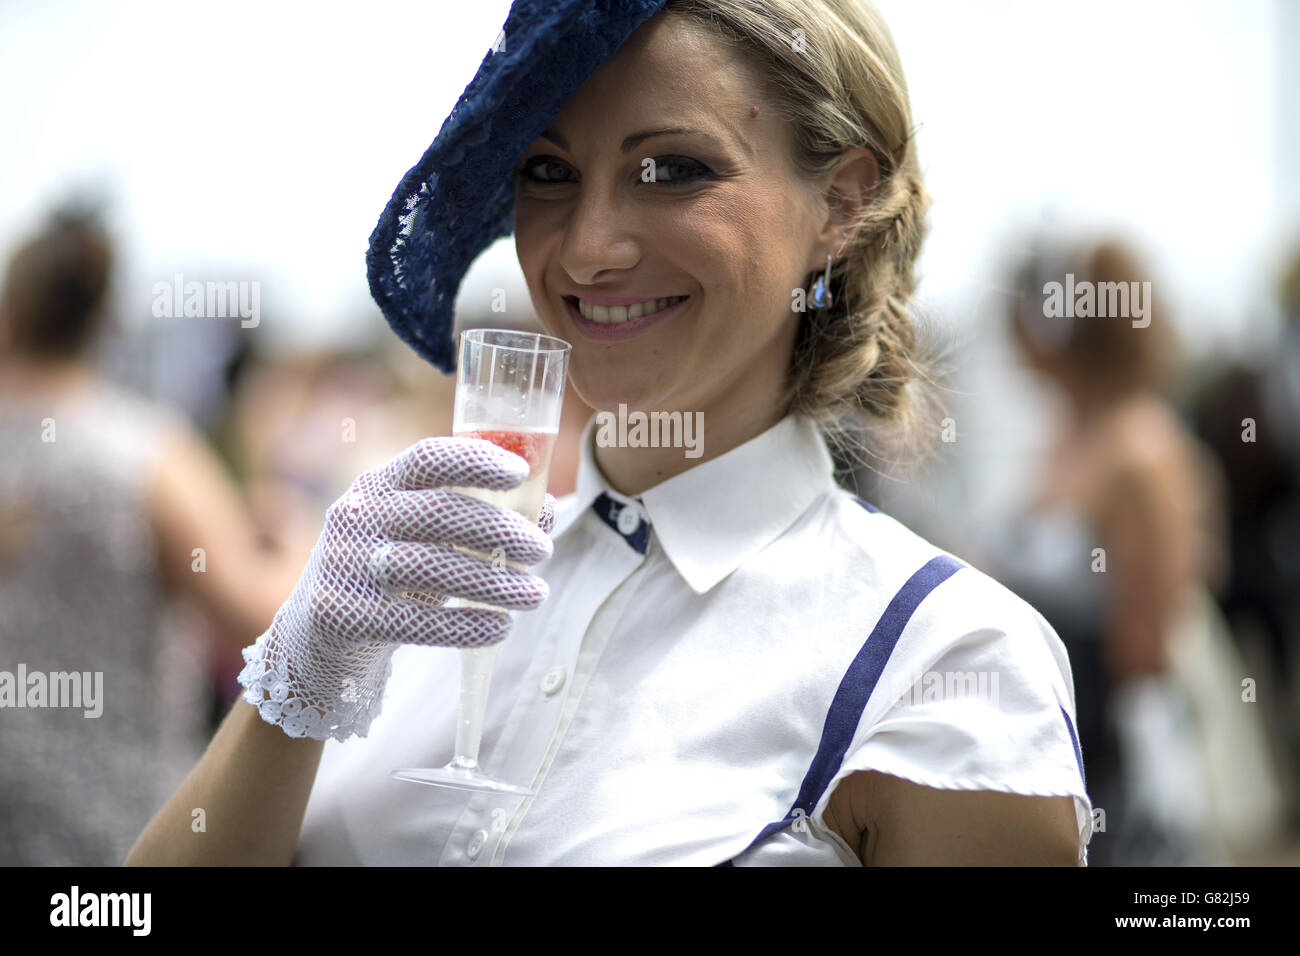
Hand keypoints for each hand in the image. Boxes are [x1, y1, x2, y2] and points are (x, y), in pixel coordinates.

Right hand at [237, 437, 554, 740]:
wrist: (317, 640)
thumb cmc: (388, 579)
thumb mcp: (425, 541)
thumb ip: (479, 520)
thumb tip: (547, 509)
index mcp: (379, 485)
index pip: (428, 457)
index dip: (476, 460)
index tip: (520, 472)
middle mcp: (357, 516)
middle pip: (440, 513)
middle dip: (501, 531)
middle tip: (543, 551)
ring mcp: (345, 564)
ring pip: (433, 568)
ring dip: (495, 583)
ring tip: (536, 595)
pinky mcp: (341, 614)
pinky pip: (416, 620)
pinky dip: (467, 625)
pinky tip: (501, 627)